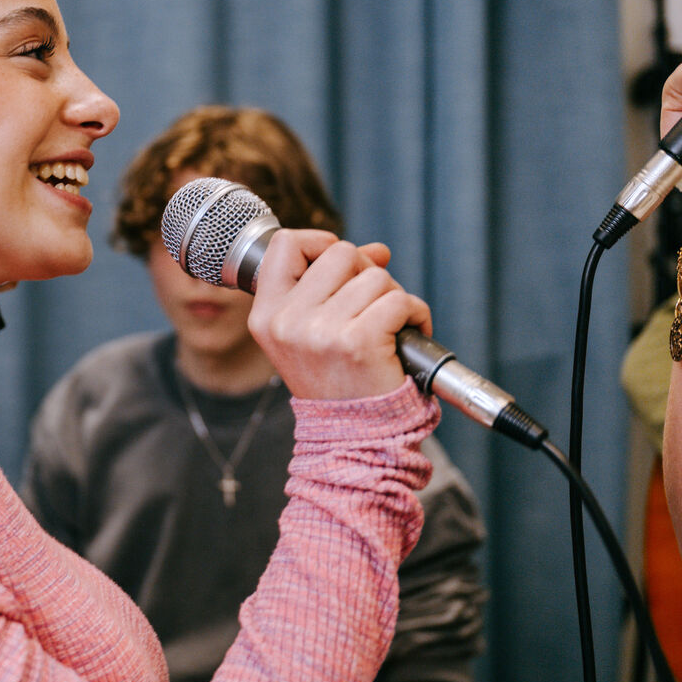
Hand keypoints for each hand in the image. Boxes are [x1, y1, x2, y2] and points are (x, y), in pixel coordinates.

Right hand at [247, 231, 429, 400]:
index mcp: (266, 315)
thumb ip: (336, 284)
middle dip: (367, 273)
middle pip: (341, 253)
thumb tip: (376, 250)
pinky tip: (406, 336)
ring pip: (376, 276)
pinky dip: (415, 314)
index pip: (284, 244)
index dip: (319, 243)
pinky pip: (400, 301)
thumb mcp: (314, 331)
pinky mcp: (357, 342)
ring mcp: (319, 331)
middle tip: (371, 307)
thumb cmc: (336, 383)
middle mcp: (286, 321)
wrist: (351, 438)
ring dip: (394, 298)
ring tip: (389, 329)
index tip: (340, 266)